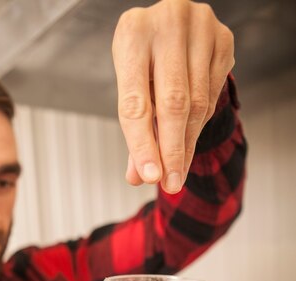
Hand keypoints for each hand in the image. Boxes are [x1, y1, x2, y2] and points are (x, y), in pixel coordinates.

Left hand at [112, 0, 233, 190]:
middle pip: (172, 104)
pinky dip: (200, 123)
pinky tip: (189, 138)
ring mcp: (200, 28)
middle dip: (171, 151)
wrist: (169, 23)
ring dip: (187, 144)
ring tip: (178, 171)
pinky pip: (213, 95)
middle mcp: (167, 24)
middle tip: (170, 184)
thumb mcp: (130, 86)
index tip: (150, 177)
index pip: (135, 103)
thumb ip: (136, 129)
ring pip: (197, 103)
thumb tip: (138, 177)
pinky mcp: (223, 39)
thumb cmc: (144, 58)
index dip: (142, 145)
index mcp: (132, 34)